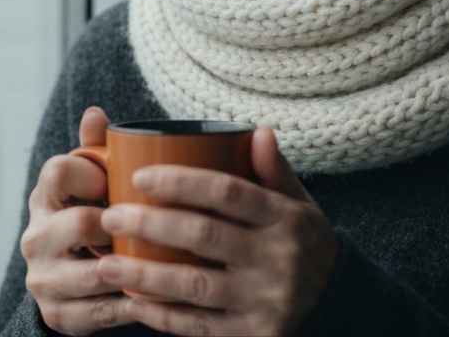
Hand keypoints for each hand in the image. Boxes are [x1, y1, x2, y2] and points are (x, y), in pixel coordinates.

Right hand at [21, 107, 137, 334]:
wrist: (72, 287)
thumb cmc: (93, 223)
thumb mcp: (92, 188)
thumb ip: (95, 150)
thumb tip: (96, 112)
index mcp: (43, 199)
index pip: (58, 170)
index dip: (93, 172)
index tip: (117, 181)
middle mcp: (34, 238)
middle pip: (79, 222)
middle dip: (120, 225)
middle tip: (151, 225)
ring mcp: (43, 279)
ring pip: (93, 273)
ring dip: (132, 269)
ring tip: (164, 263)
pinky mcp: (56, 314)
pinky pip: (101, 312)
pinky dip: (132, 305)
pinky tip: (156, 297)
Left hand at [95, 126, 338, 335]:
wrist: (342, 308)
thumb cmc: (306, 246)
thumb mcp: (301, 207)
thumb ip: (275, 172)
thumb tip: (258, 131)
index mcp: (286, 218)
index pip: (228, 192)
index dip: (181, 182)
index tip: (139, 176)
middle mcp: (278, 257)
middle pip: (204, 235)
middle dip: (150, 224)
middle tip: (109, 216)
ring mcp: (267, 300)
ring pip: (195, 284)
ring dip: (145, 275)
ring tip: (106, 264)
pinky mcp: (255, 335)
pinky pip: (201, 326)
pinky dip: (164, 317)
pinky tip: (134, 303)